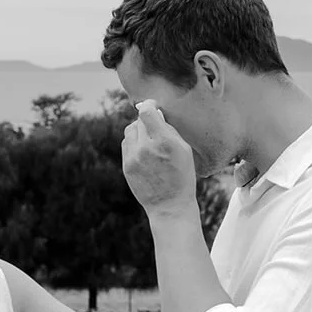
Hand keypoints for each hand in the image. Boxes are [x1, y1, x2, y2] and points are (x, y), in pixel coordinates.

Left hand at [122, 100, 197, 217]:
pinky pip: (126, 144)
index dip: (149, 105)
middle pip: (138, 120)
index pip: (147, 112)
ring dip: (138, 131)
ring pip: (129, 131)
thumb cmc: (182, 176)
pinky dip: (134, 143)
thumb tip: (157, 114)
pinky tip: (143, 150)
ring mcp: (133, 158)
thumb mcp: (184, 150)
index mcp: (164, 142)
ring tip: (149, 139)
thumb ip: (169, 130)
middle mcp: (146, 148)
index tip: (153, 106)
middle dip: (147, 120)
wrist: (169, 206)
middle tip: (155, 127)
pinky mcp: (126, 166)